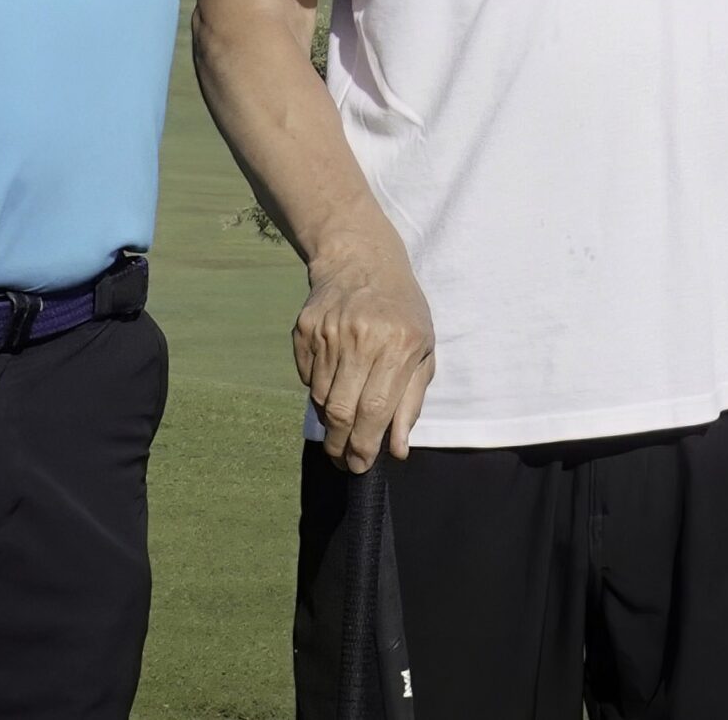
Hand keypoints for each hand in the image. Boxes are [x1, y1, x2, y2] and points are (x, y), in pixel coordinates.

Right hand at [295, 235, 434, 471]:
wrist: (362, 260)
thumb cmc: (402, 312)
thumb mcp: (422, 351)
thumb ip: (410, 402)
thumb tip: (397, 450)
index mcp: (400, 344)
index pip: (375, 409)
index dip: (365, 446)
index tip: (360, 467)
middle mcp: (363, 336)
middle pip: (341, 410)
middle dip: (340, 446)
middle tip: (342, 461)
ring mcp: (329, 330)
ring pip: (319, 397)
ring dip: (328, 421)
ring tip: (340, 426)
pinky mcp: (305, 328)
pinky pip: (305, 377)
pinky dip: (316, 391)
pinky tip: (331, 385)